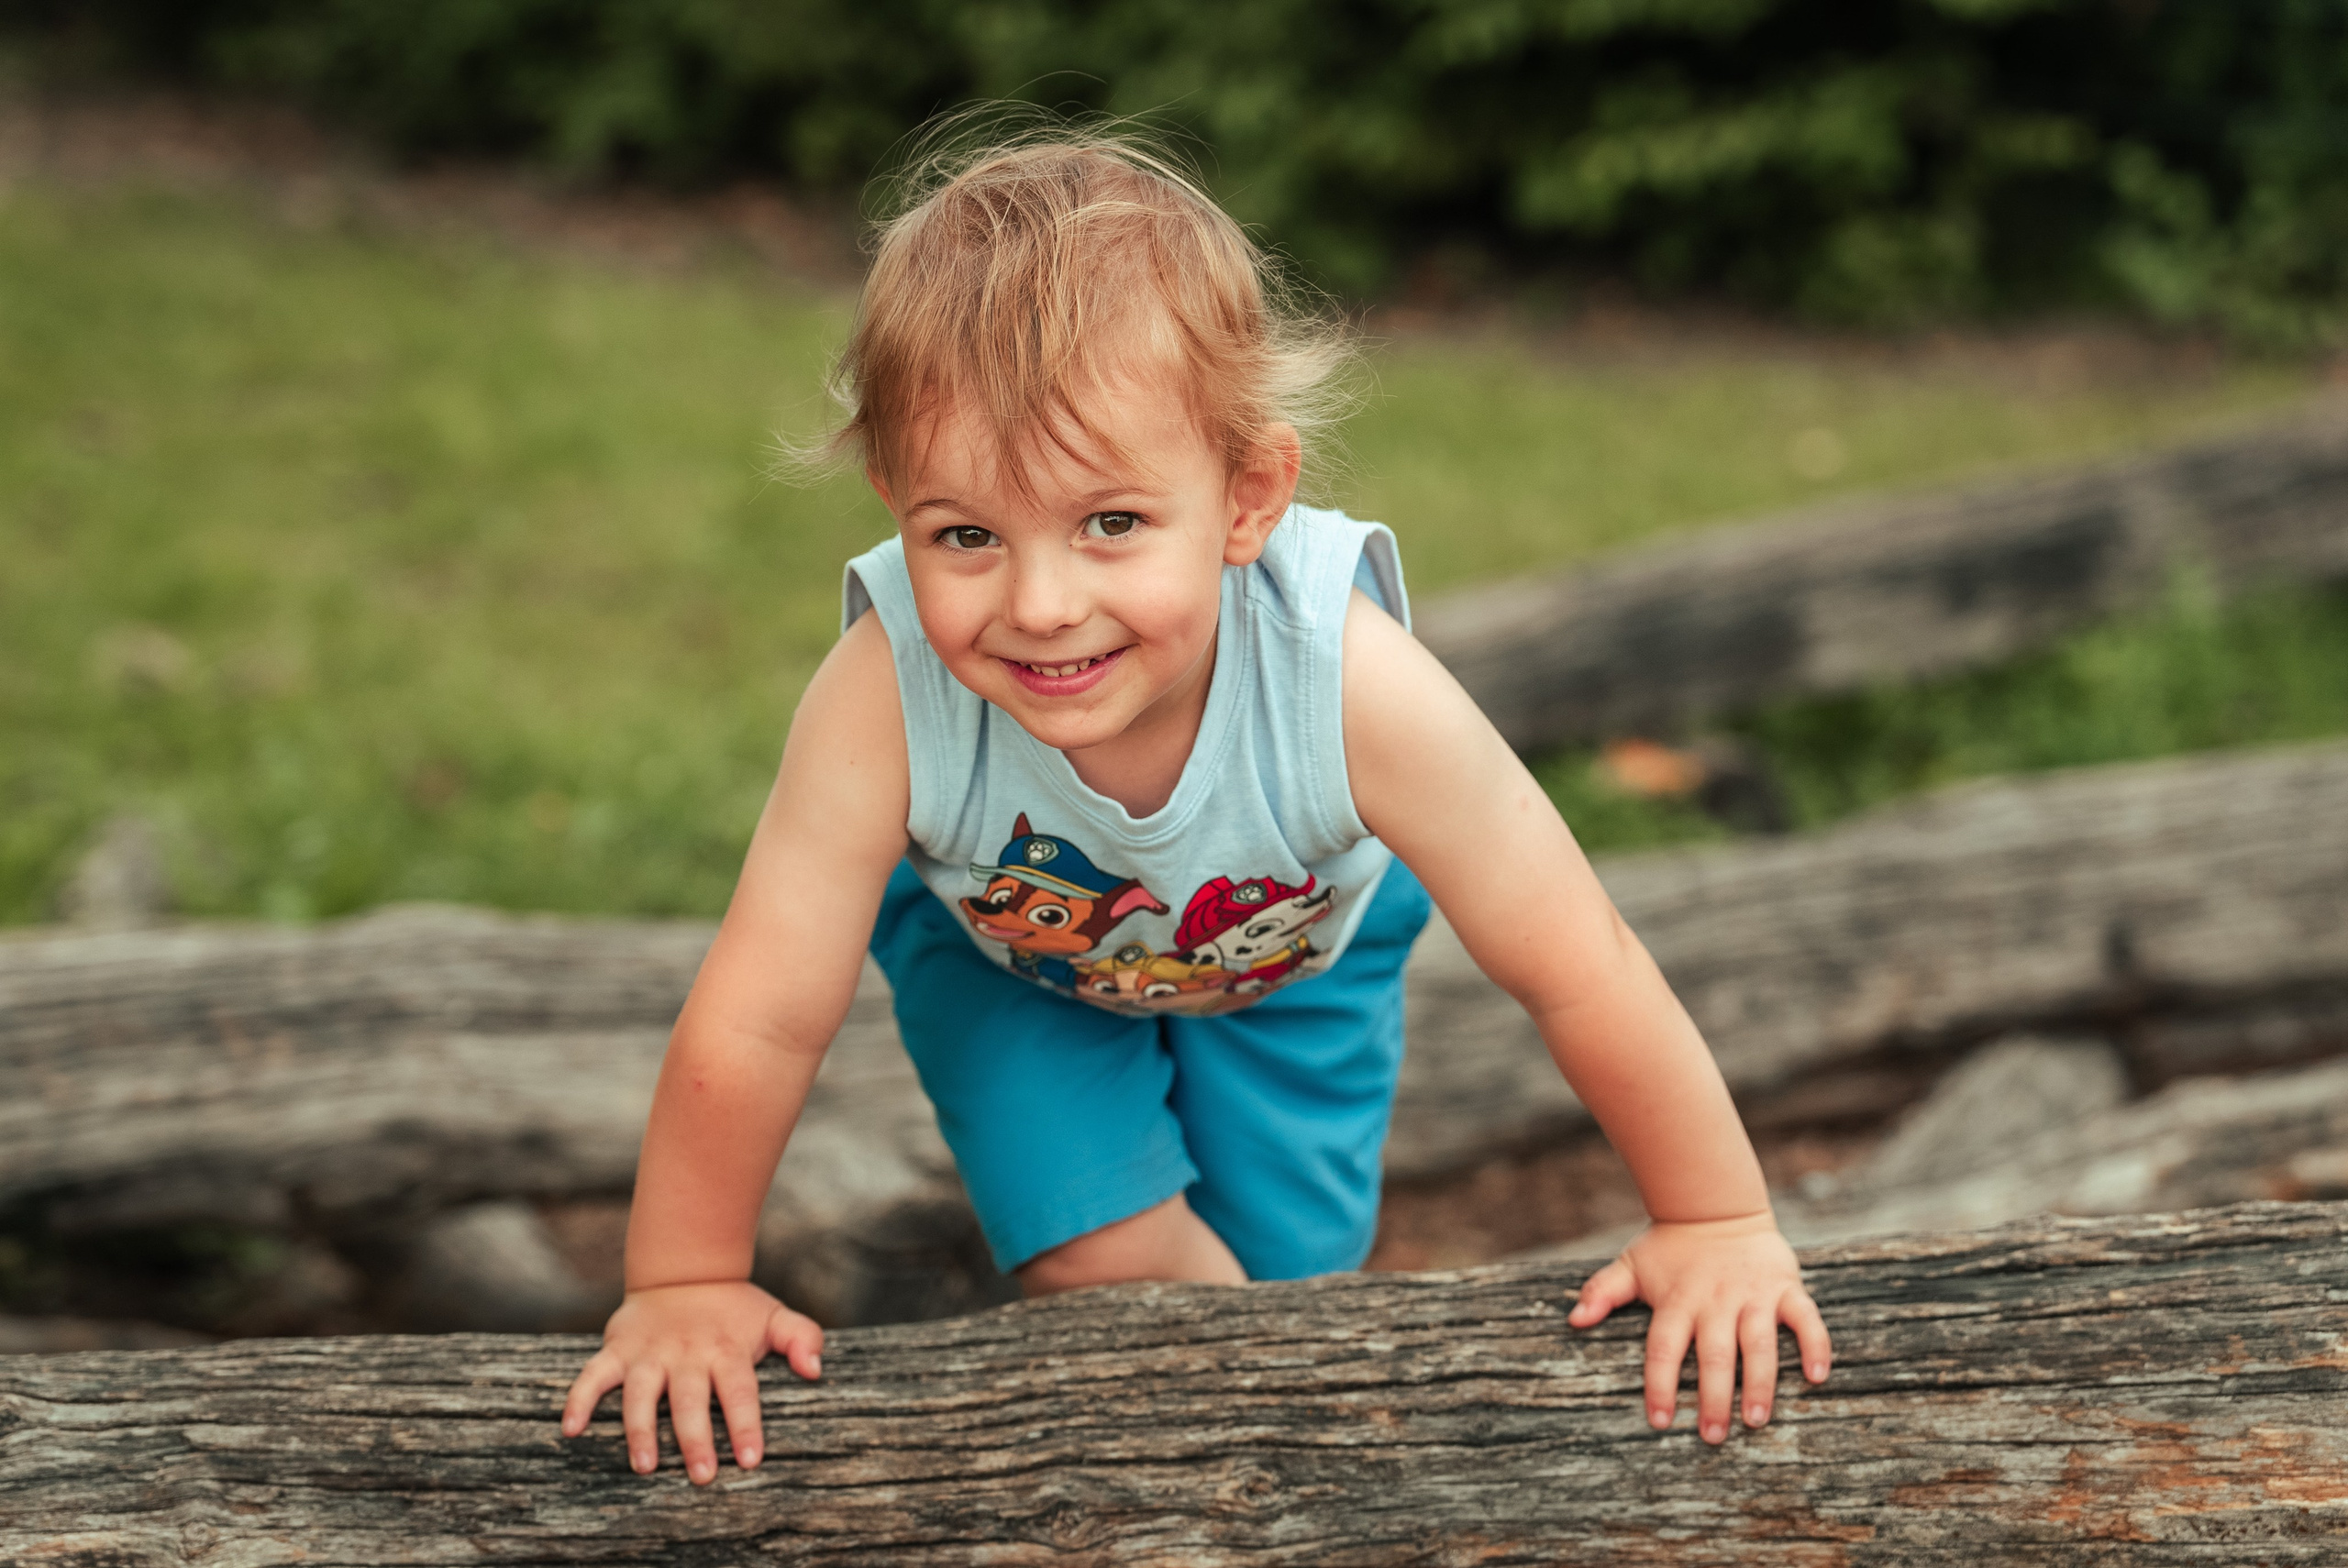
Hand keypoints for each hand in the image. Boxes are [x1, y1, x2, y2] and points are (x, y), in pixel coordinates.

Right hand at [559, 1279, 824, 1482]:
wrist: (684, 1271)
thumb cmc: (734, 1309)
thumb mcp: (774, 1316)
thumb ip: (801, 1337)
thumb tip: (816, 1368)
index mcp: (725, 1349)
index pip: (739, 1391)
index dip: (745, 1424)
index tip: (751, 1459)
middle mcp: (686, 1353)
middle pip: (690, 1400)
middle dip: (696, 1439)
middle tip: (702, 1475)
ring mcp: (648, 1353)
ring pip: (641, 1394)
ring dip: (641, 1430)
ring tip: (646, 1465)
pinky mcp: (617, 1351)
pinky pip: (592, 1376)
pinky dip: (579, 1400)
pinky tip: (571, 1430)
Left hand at [1566, 1212, 1829, 1443]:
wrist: (1716, 1205)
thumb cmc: (1670, 1246)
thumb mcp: (1631, 1264)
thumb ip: (1603, 1292)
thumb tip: (1573, 1319)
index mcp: (1677, 1301)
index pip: (1663, 1349)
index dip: (1659, 1385)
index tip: (1658, 1421)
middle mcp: (1715, 1301)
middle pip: (1713, 1355)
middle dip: (1712, 1398)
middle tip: (1713, 1437)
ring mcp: (1753, 1295)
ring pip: (1759, 1344)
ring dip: (1759, 1383)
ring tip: (1756, 1418)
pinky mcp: (1785, 1287)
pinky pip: (1805, 1318)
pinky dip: (1814, 1345)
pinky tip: (1817, 1376)